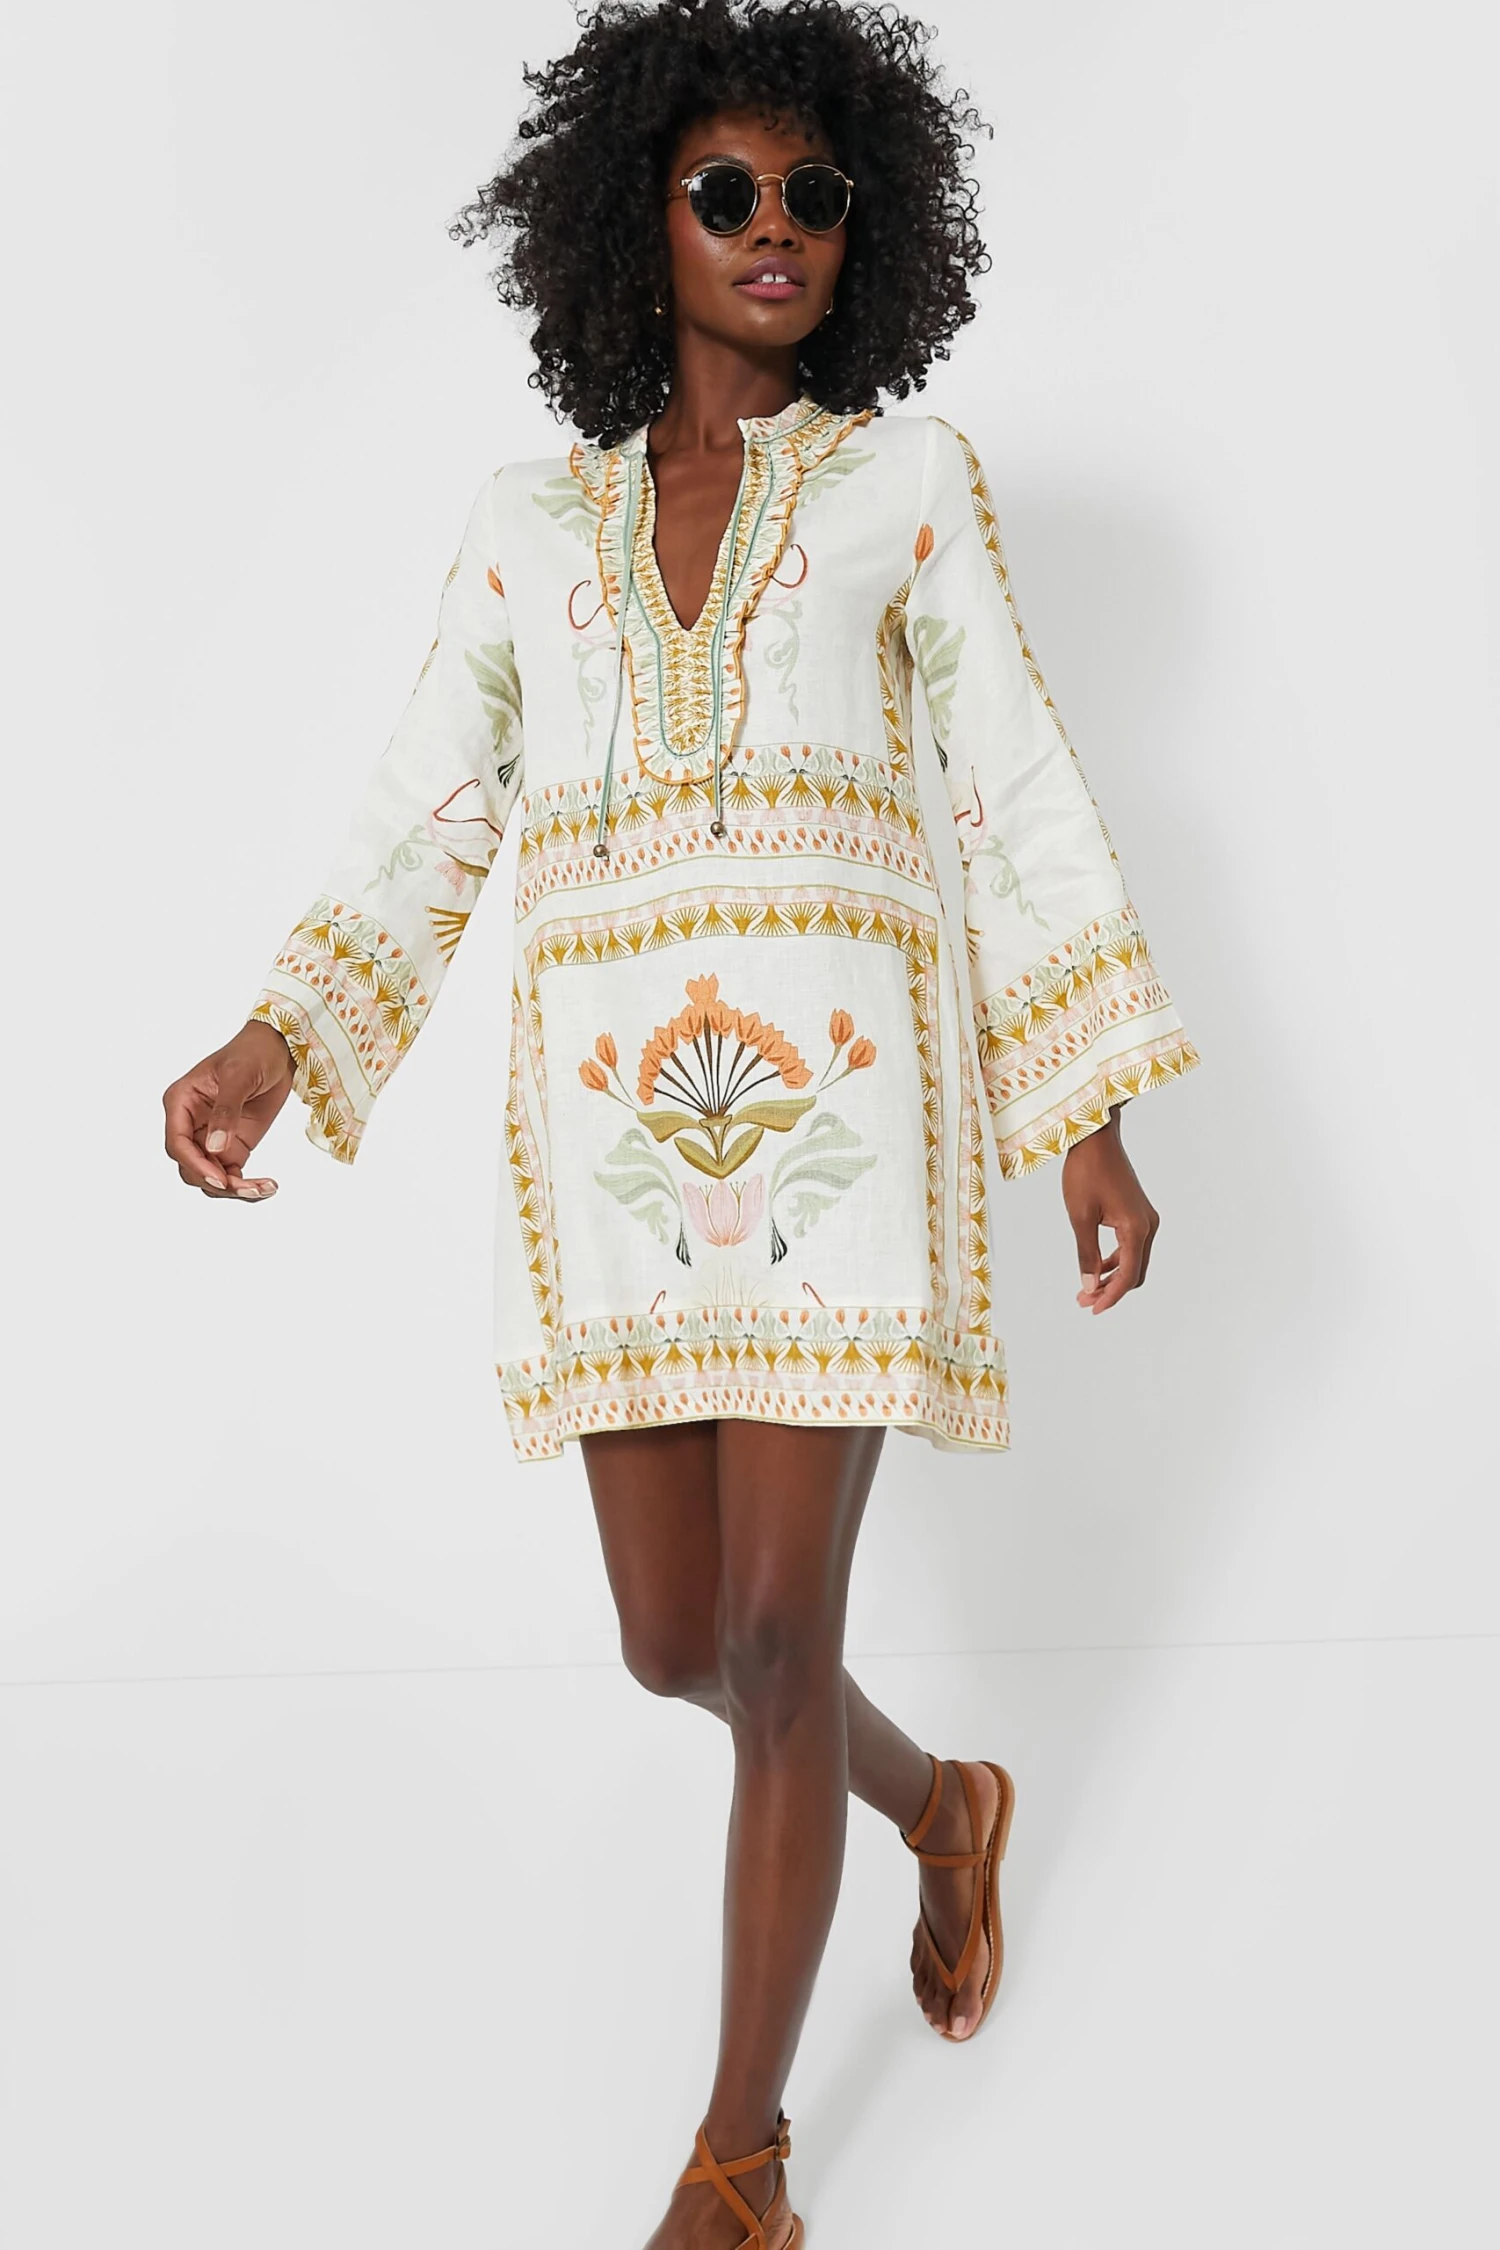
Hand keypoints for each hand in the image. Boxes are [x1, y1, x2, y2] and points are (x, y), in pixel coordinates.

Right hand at [163, 1020, 295, 1199]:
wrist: (279, 1050)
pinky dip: (247, 1186)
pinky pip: (232, 1175)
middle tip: (248, 1188)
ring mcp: (212, 1137)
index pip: (177, 1143)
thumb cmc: (253, 1053)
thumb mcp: (238, 1077)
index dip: (195, 1165)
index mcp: (181, 1103)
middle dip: (216, 1182)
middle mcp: (191, 1124)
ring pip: (210, 1176)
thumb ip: (226, 1112)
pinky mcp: (233, 1147)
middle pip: (191, 1166)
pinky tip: (268, 1187)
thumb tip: (214, 1149)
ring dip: (234, 1189)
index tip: (220, 1180)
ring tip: (264, 1188)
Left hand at [1062, 1107, 1158, 1312]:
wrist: (1096, 1139)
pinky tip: (1096, 1266)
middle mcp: (1148, 1226)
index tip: (1091, 1308)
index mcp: (1136, 1228)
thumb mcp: (1080, 1216)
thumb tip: (1089, 1285)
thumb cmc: (1085, 1173)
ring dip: (1112, 1276)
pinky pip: (1131, 1246)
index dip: (1110, 1296)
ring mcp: (1146, 1218)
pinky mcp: (1139, 1212)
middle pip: (1135, 1272)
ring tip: (1086, 1288)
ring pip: (1134, 1260)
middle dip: (1111, 1289)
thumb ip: (1086, 1254)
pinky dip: (1116, 1260)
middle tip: (1084, 1300)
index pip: (1128, 1275)